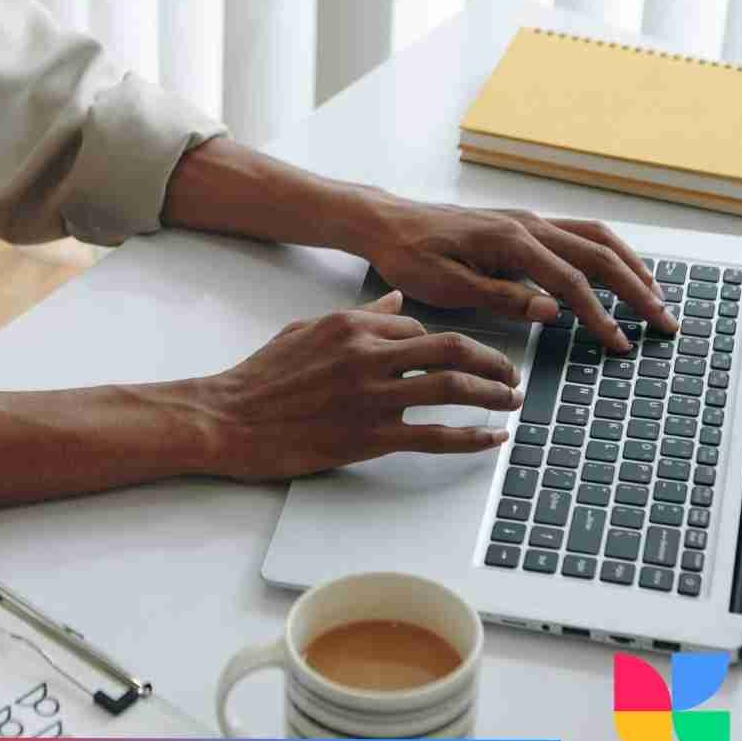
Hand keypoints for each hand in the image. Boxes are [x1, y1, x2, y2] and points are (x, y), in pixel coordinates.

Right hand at [194, 291, 520, 480]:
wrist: (228, 419)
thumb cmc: (261, 377)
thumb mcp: (307, 329)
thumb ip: (357, 315)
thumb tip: (394, 301)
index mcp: (353, 325)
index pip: (420, 327)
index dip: (451, 344)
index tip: (469, 357)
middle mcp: (368, 355)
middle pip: (452, 350)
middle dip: (492, 361)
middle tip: (512, 374)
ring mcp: (371, 397)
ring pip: (452, 389)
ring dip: (492, 395)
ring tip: (512, 402)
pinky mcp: (369, 437)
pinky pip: (435, 435)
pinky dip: (472, 437)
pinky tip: (492, 439)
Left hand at [356, 199, 673, 351]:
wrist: (390, 224)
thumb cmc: (412, 255)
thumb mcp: (449, 286)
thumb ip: (503, 298)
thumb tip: (552, 311)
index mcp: (512, 241)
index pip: (571, 283)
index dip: (600, 315)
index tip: (619, 343)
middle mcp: (529, 224)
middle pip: (599, 255)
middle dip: (637, 289)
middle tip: (665, 321)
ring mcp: (529, 220)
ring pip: (596, 238)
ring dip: (631, 266)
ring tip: (655, 295)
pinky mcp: (524, 224)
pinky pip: (579, 234)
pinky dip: (608, 253)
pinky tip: (618, 271)